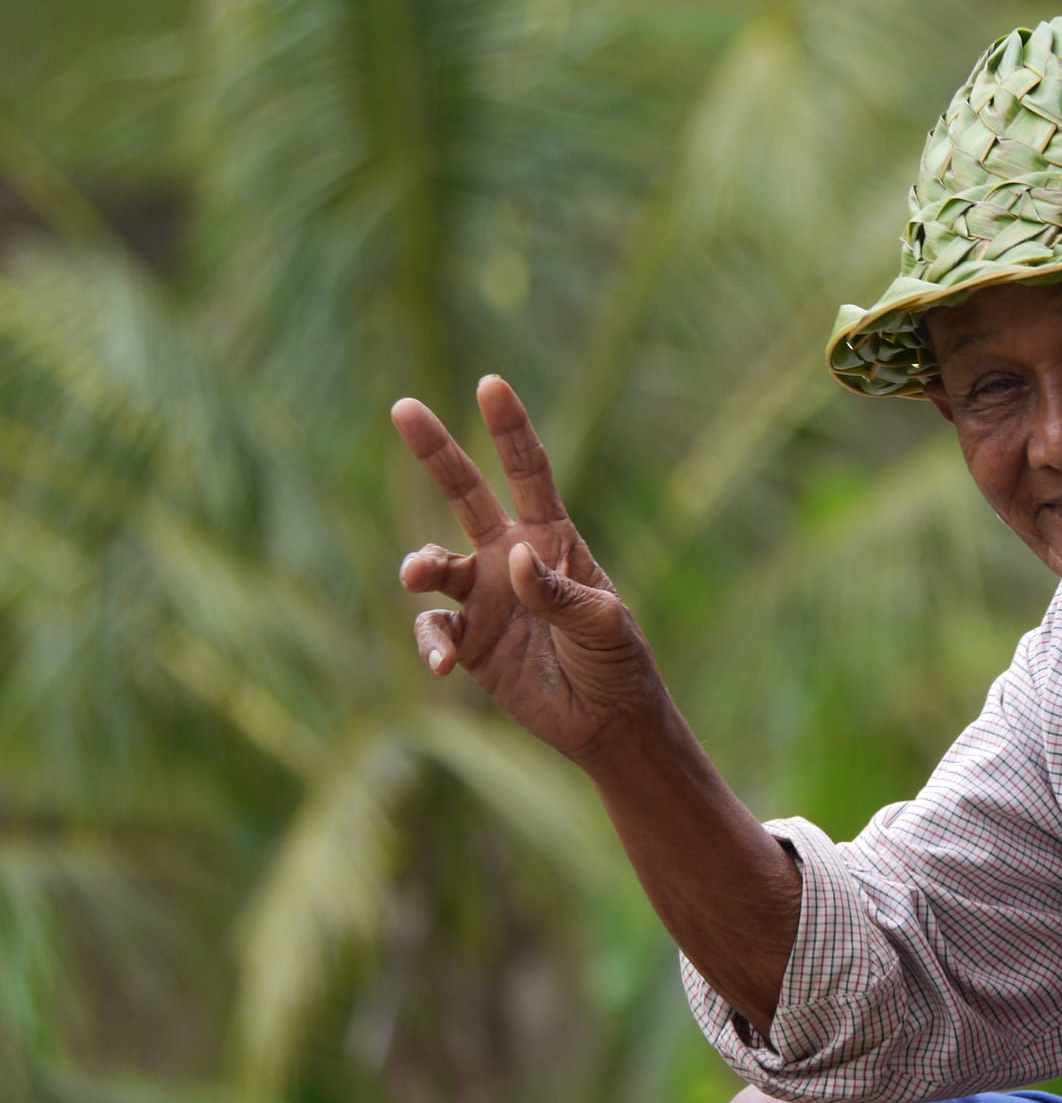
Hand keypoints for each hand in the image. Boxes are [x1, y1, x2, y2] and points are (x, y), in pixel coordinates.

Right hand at [392, 375, 667, 766]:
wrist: (605, 719)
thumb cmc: (615, 660)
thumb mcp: (602, 622)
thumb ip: (558, 591)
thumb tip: (513, 558)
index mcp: (551, 538)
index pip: (528, 472)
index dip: (509, 428)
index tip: (490, 384)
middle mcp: (509, 557)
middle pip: (465, 492)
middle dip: (437, 451)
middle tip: (404, 407)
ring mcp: (484, 597)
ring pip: (433, 563)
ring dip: (420, 563)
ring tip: (417, 575)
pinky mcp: (468, 641)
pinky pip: (434, 630)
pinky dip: (432, 643)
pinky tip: (444, 665)